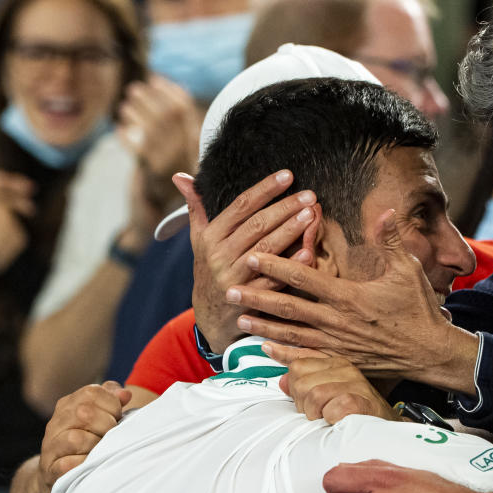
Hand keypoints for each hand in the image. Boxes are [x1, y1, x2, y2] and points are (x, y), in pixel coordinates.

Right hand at [32, 381, 130, 492]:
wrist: (57, 474)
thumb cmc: (87, 441)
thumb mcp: (99, 416)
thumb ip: (112, 401)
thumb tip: (125, 394)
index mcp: (68, 405)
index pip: (91, 392)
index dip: (112, 404)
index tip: (117, 416)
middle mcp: (56, 423)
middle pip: (84, 413)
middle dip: (106, 424)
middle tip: (111, 435)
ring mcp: (51, 447)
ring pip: (76, 439)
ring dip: (96, 446)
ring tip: (102, 450)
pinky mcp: (51, 470)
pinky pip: (67, 465)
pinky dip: (84, 464)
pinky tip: (92, 464)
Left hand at [118, 76, 200, 209]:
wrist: (170, 204)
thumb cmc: (175, 167)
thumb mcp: (186, 145)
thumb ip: (183, 121)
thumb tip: (176, 86)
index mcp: (196, 140)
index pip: (184, 109)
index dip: (168, 90)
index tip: (154, 78)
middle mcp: (186, 149)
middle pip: (166, 116)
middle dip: (148, 98)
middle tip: (133, 89)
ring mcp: (171, 160)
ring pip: (151, 130)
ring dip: (135, 115)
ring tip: (123, 107)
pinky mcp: (154, 171)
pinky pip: (138, 150)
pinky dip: (126, 138)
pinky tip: (119, 131)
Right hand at [173, 170, 320, 352]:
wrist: (210, 317)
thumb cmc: (210, 270)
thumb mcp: (199, 241)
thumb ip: (196, 208)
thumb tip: (181, 176)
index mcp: (210, 237)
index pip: (240, 206)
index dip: (265, 189)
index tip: (287, 175)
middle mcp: (220, 256)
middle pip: (256, 226)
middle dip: (285, 208)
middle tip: (309, 194)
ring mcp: (234, 279)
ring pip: (266, 250)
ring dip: (290, 231)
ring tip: (311, 214)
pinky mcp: (248, 299)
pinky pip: (273, 280)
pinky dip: (290, 266)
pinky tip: (308, 252)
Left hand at [227, 212, 477, 388]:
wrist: (429, 352)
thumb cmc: (417, 309)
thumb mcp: (407, 269)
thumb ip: (390, 240)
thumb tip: (384, 211)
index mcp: (348, 296)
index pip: (303, 278)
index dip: (275, 266)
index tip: (252, 256)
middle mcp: (337, 322)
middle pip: (287, 308)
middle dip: (256, 297)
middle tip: (229, 289)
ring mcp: (336, 345)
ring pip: (291, 334)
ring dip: (263, 326)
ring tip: (238, 317)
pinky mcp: (341, 361)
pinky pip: (306, 358)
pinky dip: (283, 353)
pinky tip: (264, 348)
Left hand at [275, 349, 398, 423]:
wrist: (386, 431)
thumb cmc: (355, 414)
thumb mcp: (327, 395)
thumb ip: (305, 385)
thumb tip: (282, 381)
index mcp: (334, 364)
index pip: (297, 365)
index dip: (292, 387)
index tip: (300, 400)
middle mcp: (345, 368)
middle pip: (300, 381)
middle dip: (303, 404)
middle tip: (319, 415)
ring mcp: (355, 383)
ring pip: (313, 395)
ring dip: (317, 414)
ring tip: (328, 419)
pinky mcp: (361, 400)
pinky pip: (331, 409)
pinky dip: (331, 420)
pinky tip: (339, 422)